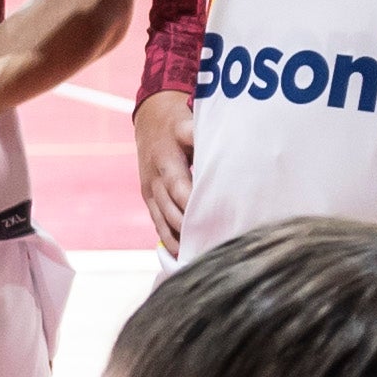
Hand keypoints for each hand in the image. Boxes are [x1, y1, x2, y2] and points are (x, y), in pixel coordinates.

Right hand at [130, 84, 194, 253]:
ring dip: (177, 238)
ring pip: (162, 219)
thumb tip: (226, 145)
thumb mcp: (188, 123)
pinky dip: (168, 238)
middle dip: (187, 229)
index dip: (191, 206)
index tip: (209, 220)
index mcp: (166, 160)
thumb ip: (200, 136)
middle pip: (170, 210)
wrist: (150, 120)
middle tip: (208, 246)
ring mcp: (150, 190)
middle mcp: (155, 178)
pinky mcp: (150, 198)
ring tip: (194, 256)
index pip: (179, 188)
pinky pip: (157, 221)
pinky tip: (181, 253)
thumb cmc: (178, 123)